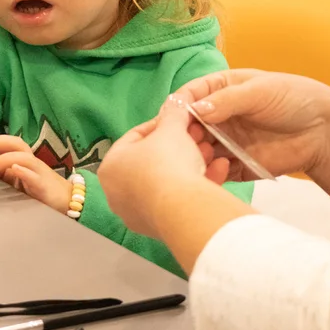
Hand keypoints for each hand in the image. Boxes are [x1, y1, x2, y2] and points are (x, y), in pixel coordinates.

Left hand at [0, 135, 72, 213]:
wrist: (69, 203)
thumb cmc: (40, 191)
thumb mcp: (18, 182)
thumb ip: (3, 174)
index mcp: (23, 159)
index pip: (5, 143)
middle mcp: (31, 161)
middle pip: (14, 143)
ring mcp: (39, 172)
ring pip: (24, 157)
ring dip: (5, 158)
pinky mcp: (45, 186)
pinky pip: (35, 176)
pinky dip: (24, 172)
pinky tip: (14, 170)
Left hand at [98, 98, 213, 239]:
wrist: (182, 208)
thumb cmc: (167, 162)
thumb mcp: (172, 129)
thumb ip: (173, 114)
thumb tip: (176, 100)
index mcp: (111, 166)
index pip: (135, 137)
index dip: (162, 125)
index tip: (181, 120)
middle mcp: (117, 193)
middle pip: (153, 162)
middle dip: (180, 147)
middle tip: (199, 136)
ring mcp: (137, 214)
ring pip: (168, 182)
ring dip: (192, 165)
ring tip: (211, 152)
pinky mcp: (159, 229)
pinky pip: (178, 201)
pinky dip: (196, 186)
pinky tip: (218, 171)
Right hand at [174, 69, 329, 180]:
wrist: (325, 131)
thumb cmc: (294, 99)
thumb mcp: (260, 91)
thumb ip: (227, 100)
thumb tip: (194, 110)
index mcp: (219, 90)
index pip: (189, 97)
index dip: (177, 107)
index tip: (170, 120)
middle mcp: (217, 116)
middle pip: (187, 127)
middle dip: (180, 135)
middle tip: (181, 144)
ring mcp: (224, 142)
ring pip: (196, 151)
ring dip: (192, 156)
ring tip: (198, 159)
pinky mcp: (234, 166)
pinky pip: (213, 172)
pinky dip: (208, 174)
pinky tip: (215, 171)